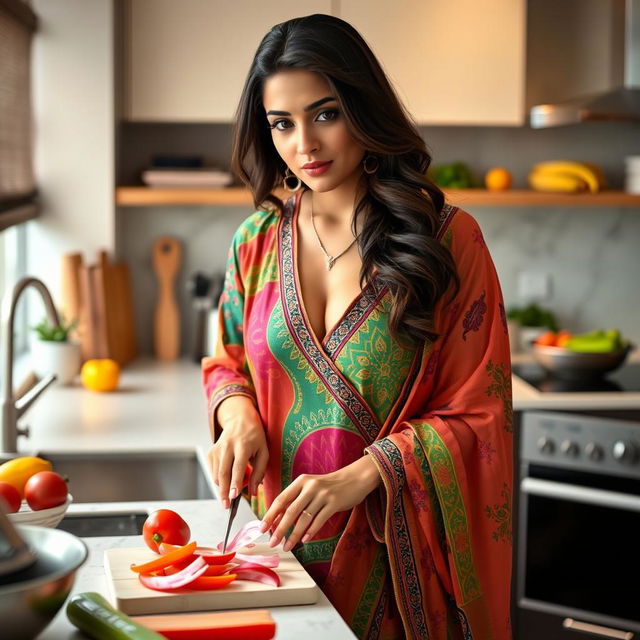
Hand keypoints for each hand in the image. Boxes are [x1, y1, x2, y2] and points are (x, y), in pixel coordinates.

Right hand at [208, 395, 268, 508]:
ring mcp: (217, 449)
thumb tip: (253, 492)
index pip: (237, 467)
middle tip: (227, 506)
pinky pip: (213, 472)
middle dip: (224, 491)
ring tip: (235, 488)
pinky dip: (220, 480)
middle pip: (223, 473)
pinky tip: (229, 478)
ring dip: (224, 487)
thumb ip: (259, 472)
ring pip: (217, 474)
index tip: (233, 496)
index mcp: (243, 445)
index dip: (235, 482)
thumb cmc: (255, 438)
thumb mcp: (264, 451)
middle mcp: (227, 446)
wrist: (240, 420)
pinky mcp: (211, 452)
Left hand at [259, 454, 380, 551]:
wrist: (354, 478)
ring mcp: (323, 494)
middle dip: (280, 528)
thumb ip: (296, 499)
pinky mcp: (334, 502)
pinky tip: (304, 540)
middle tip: (272, 542)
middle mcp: (310, 486)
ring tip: (287, 546)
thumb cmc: (329, 486)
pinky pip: (319, 520)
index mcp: (301, 481)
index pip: (282, 499)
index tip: (262, 528)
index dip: (271, 514)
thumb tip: (278, 520)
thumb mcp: (311, 487)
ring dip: (294, 535)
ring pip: (304, 518)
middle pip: (291, 510)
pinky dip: (310, 531)